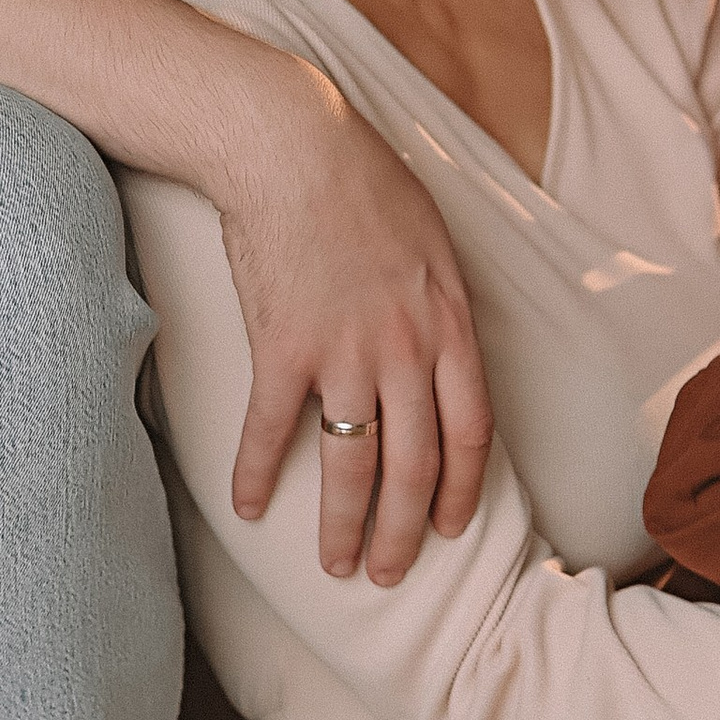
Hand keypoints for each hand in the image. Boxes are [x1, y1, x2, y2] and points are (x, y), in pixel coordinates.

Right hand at [212, 56, 493, 586]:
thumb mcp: (434, 242)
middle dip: (402, 530)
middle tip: (388, 572)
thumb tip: (446, 353)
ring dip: (342, 524)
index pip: (471, 432)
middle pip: (415, 465)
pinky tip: (248, 508)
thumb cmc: (365, 183)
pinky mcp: (282, 347)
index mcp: (449, 325)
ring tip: (333, 564)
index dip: (462, 489)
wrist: (295, 146)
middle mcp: (405, 349)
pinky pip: (270, 431)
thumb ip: (444, 306)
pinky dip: (257, 475)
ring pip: (352, 464)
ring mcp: (344, 352)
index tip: (451, 527)